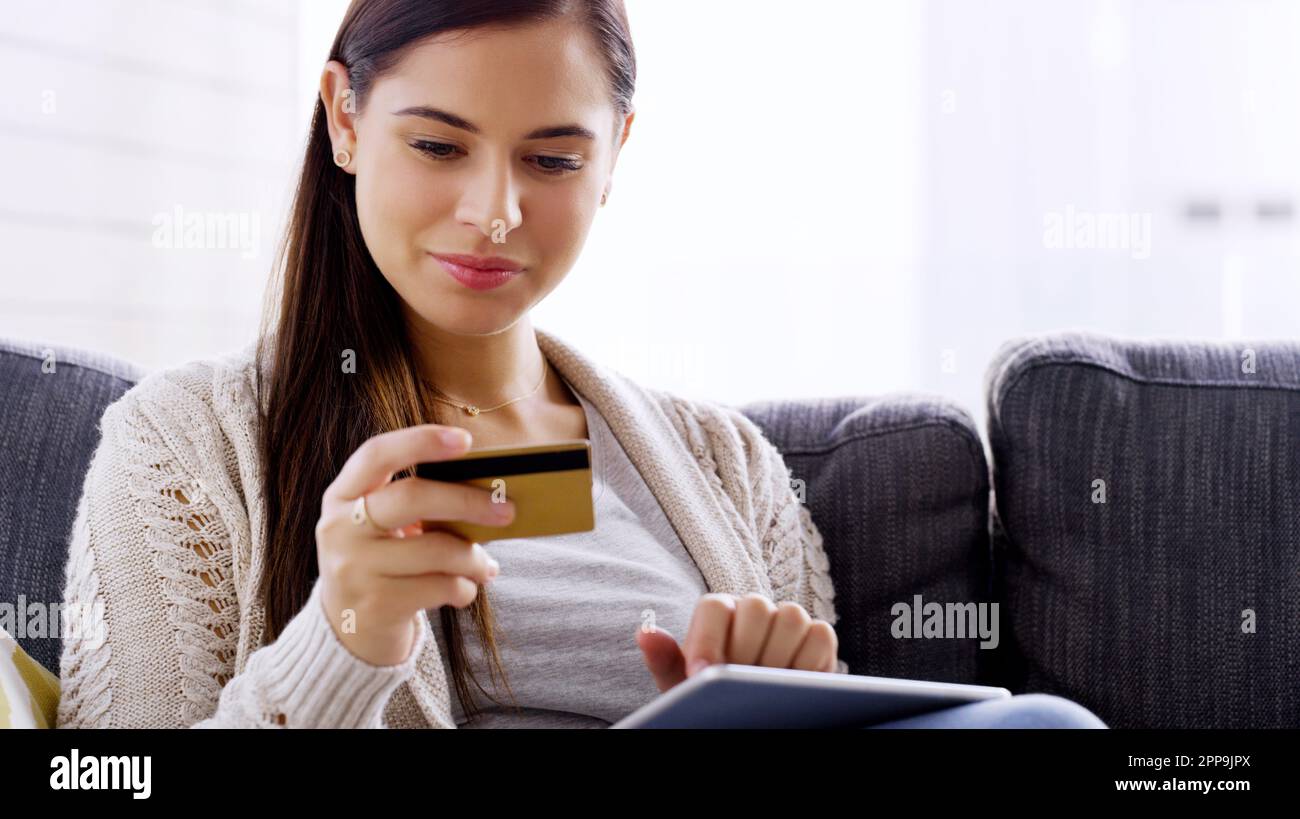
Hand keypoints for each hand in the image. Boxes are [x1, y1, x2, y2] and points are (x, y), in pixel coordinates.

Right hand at [315, 424, 514, 666]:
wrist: (346, 633)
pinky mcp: (375, 605)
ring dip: (474, 558)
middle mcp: (340, 528)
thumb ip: (416, 506)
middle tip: (508, 509)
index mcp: (342, 495)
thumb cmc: (381, 565)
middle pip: (412, 497)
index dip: (420, 441)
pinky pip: (440, 587)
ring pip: (436, 549)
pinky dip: (464, 588)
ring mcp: (354, 568)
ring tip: (486, 566)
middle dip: (468, 500)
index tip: (465, 442)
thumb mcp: (380, 529)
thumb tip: (488, 493)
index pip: (377, 454)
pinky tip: (464, 590)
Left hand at [636, 592, 839, 692]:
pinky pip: (819, 635)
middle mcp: (753, 608)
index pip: (714, 607)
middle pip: (756, 607)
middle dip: (745, 652)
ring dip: (778, 657)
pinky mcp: (817, 635)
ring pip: (791, 616)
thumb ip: (664, 659)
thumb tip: (645, 633)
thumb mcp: (682, 683)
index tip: (702, 675)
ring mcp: (787, 618)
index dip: (707, 640)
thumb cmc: (712, 694)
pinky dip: (808, 661)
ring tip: (764, 686)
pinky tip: (792, 684)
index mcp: (717, 612)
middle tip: (738, 684)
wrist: (748, 709)